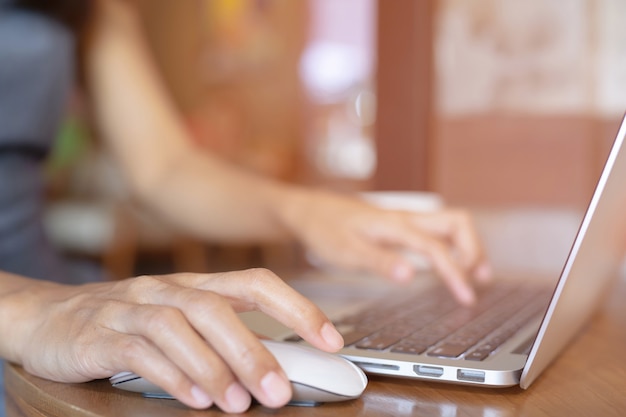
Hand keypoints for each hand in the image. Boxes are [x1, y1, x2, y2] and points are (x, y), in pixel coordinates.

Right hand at [5, 270, 343, 412]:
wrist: (48, 319)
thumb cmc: (127, 323)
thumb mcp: (179, 324)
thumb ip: (222, 341)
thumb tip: (274, 370)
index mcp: (196, 287)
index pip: (257, 284)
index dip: (298, 308)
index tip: (331, 340)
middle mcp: (167, 290)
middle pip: (217, 308)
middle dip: (254, 350)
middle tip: (279, 391)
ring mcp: (132, 308)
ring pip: (180, 327)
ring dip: (214, 367)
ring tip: (238, 403)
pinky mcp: (100, 334)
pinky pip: (140, 351)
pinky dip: (171, 375)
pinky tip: (193, 399)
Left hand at [282, 190, 491, 304]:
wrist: (309, 209)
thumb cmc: (325, 229)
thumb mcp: (346, 251)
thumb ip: (379, 262)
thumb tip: (411, 275)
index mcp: (394, 226)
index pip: (436, 247)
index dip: (456, 272)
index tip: (467, 297)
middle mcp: (406, 218)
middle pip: (457, 222)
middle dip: (474, 250)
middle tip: (477, 280)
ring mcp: (405, 219)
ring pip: (451, 224)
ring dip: (467, 246)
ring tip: (474, 275)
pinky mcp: (401, 224)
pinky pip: (437, 230)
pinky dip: (453, 246)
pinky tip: (449, 265)